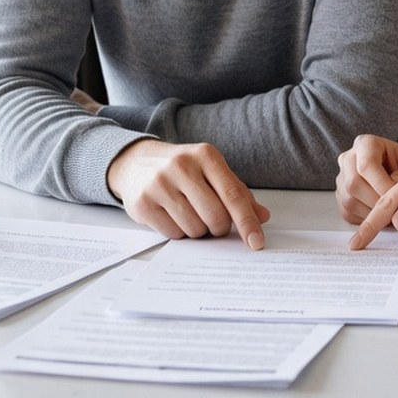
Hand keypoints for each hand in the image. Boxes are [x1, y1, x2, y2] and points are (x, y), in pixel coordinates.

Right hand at [107, 139, 270, 248]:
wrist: (135, 162)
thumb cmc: (182, 169)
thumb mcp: (211, 171)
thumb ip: (237, 193)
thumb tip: (262, 217)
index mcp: (205, 155)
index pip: (233, 195)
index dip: (247, 222)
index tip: (256, 242)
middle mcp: (181, 166)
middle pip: (215, 216)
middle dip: (219, 227)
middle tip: (213, 221)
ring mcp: (159, 184)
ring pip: (195, 228)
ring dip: (198, 230)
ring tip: (189, 212)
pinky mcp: (142, 203)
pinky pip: (173, 234)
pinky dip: (179, 232)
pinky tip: (172, 215)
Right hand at [335, 136, 397, 224]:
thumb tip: (395, 185)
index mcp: (365, 144)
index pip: (366, 165)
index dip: (383, 185)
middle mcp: (349, 159)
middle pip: (354, 184)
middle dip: (377, 201)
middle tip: (397, 211)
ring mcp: (343, 179)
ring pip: (349, 201)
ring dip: (373, 214)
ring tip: (394, 216)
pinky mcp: (342, 198)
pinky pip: (349, 214)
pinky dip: (367, 220)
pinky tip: (384, 218)